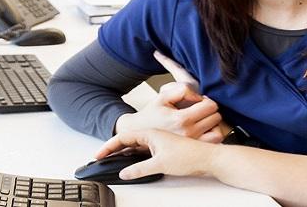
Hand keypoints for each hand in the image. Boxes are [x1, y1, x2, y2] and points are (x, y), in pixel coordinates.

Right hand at [95, 129, 216, 179]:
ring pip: (136, 144)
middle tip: (101, 157)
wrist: (207, 158)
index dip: (108, 146)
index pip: (123, 138)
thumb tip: (125, 173)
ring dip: (123, 150)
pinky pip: (145, 149)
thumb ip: (140, 169)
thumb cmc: (189, 155)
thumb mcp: (160, 164)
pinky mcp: (165, 148)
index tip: (98, 154)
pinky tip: (133, 161)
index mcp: (151, 133)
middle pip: (128, 140)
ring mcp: (160, 142)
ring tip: (112, 158)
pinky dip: (135, 155)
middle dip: (113, 148)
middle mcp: (154, 135)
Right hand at [148, 51, 231, 142]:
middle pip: (216, 117)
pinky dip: (212, 135)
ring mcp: (192, 143)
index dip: (206, 100)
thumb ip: (182, 90)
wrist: (139, 132)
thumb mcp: (163, 96)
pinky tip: (203, 130)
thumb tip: (198, 96)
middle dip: (209, 110)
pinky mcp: (193, 149)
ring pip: (218, 130)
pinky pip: (214, 142)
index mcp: (181, 119)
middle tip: (199, 110)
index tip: (198, 102)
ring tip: (202, 120)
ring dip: (213, 123)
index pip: (210, 106)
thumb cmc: (151, 115)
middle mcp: (189, 133)